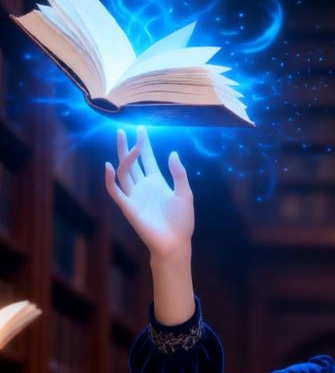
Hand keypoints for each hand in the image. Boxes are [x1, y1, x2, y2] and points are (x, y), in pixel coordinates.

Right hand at [104, 125, 194, 259]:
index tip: (141, 129)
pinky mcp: (128, 207)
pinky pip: (115, 191)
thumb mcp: (185, 194)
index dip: (144, 144)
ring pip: (124, 172)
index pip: (147, 159)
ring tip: (128, 144)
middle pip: (132, 162)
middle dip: (128, 146)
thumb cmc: (182, 221)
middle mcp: (143, 186)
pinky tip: (110, 166)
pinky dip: (110, 179)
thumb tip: (172, 153)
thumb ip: (179, 174)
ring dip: (124, 158)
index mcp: (157, 182)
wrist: (175, 242)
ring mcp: (134, 196)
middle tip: (123, 130)